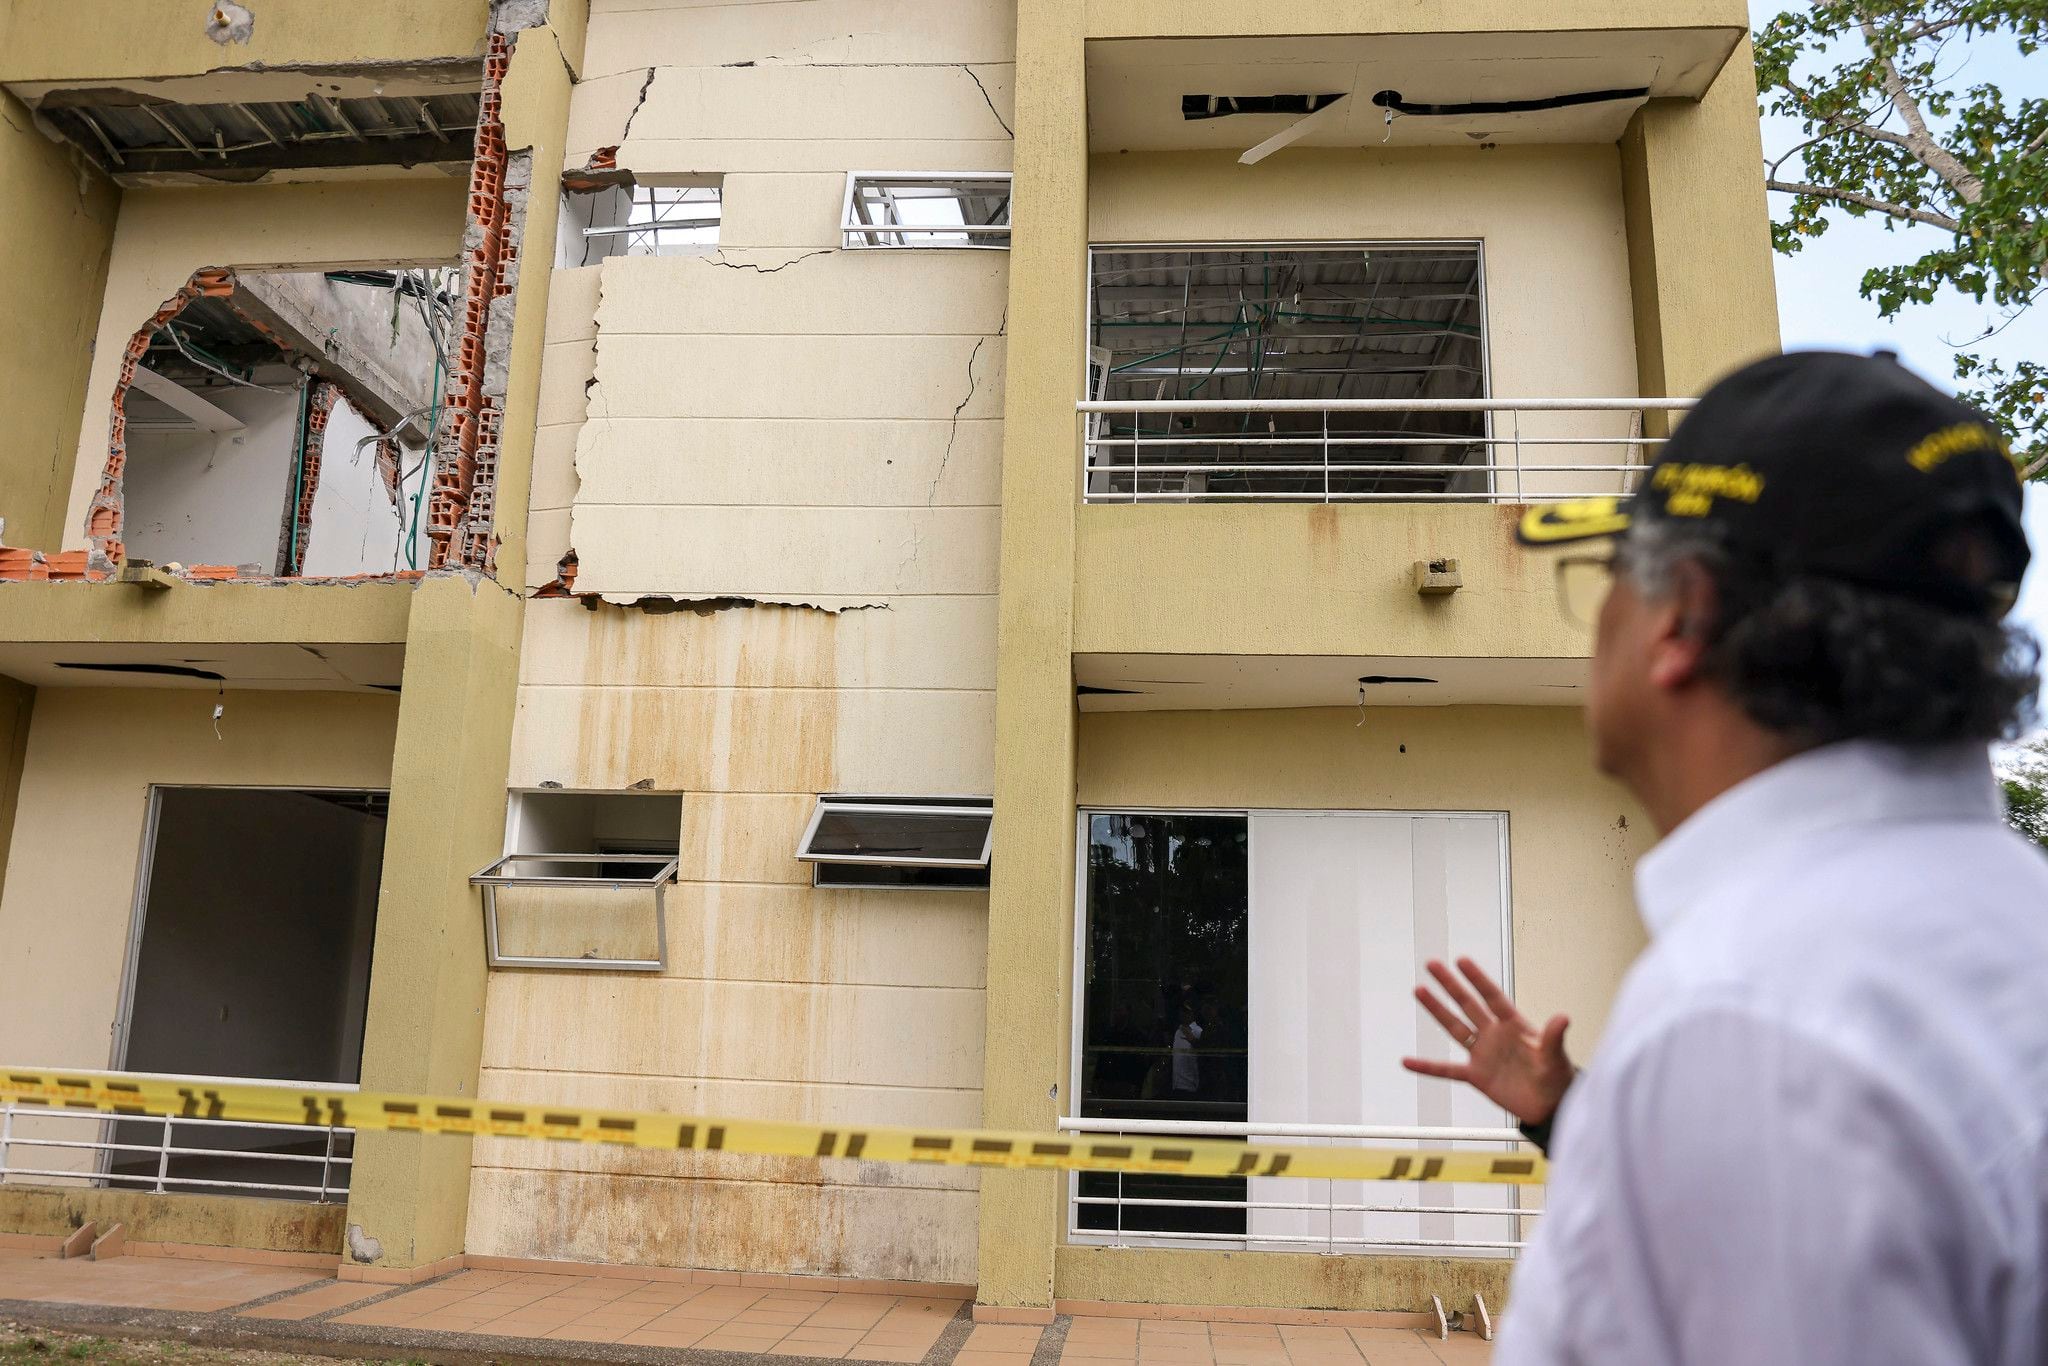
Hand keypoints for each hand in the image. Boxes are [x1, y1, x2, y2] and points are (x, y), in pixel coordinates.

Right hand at [1402, 957, 1573, 1125]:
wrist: (1550, 1107)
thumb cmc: (1558, 1078)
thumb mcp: (1557, 1058)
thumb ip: (1554, 1038)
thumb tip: (1564, 1017)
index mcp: (1514, 1026)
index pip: (1492, 997)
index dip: (1477, 979)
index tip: (1462, 961)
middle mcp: (1495, 1035)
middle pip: (1468, 1004)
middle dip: (1450, 984)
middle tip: (1432, 965)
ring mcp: (1483, 1054)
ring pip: (1455, 1028)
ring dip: (1437, 1010)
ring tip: (1419, 991)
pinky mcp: (1476, 1076)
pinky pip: (1447, 1070)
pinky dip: (1427, 1067)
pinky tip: (1408, 1062)